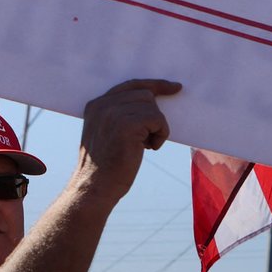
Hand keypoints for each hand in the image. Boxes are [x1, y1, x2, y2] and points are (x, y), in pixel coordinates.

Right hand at [76, 79, 181, 203]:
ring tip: (144, 146)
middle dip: (154, 116)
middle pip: (146, 95)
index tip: (175, 87)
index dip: (155, 85)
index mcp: (96, 105)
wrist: (96, 187)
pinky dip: (160, 135)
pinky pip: (158, 120)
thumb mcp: (108, 133)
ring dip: (156, 128)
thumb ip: (121, 115)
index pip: (131, 85)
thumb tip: (152, 103)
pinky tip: (148, 149)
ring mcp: (114, 113)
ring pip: (153, 108)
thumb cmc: (107, 167)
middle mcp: (103, 105)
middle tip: (147, 139)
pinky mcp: (127, 124)